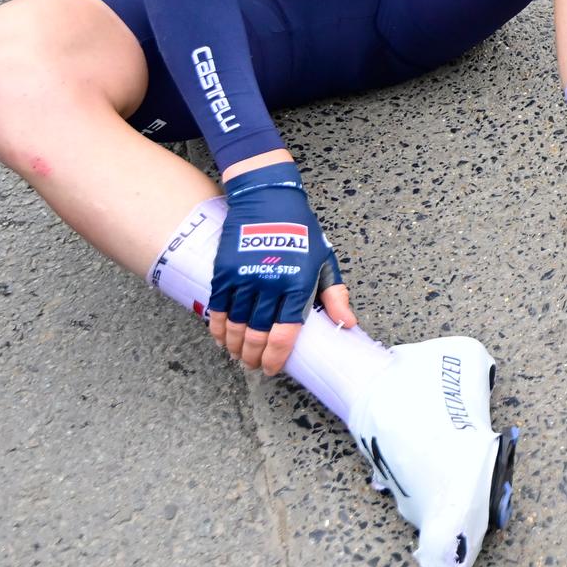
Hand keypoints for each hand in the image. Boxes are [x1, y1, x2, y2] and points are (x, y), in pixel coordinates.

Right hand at [208, 163, 356, 373]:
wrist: (268, 198)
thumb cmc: (301, 229)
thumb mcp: (324, 259)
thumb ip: (335, 294)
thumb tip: (348, 325)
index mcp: (297, 284)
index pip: (285, 334)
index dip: (276, 357)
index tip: (272, 368)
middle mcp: (270, 283)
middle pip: (257, 334)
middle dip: (253, 356)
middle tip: (253, 365)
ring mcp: (245, 277)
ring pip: (236, 325)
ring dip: (235, 346)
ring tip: (237, 355)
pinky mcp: (225, 270)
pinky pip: (219, 307)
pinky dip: (218, 327)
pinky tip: (221, 337)